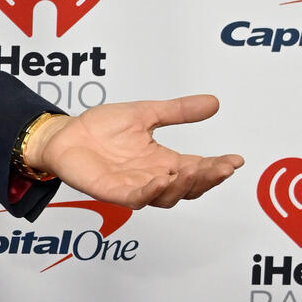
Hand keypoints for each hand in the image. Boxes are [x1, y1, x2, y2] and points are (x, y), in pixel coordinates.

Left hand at [27, 95, 242, 209]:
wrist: (65, 133)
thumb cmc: (101, 127)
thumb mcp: (146, 113)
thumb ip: (178, 111)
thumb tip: (213, 103)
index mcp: (162, 161)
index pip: (197, 169)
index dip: (217, 167)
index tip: (235, 159)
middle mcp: (151, 177)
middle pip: (188, 188)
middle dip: (207, 179)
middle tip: (222, 167)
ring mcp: (133, 187)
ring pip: (166, 198)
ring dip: (182, 186)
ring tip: (194, 170)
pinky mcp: (112, 192)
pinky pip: (135, 198)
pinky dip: (150, 192)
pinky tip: (161, 181)